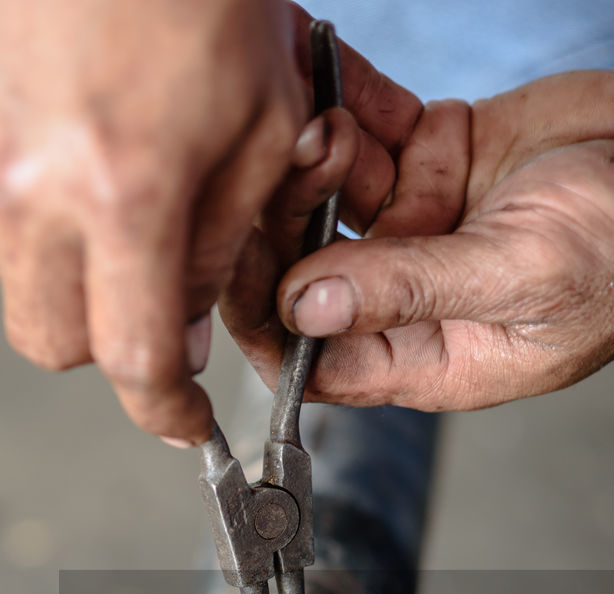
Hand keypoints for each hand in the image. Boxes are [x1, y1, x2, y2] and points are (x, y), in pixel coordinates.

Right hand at [0, 0, 315, 443]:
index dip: (162, 411)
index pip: (131, 356)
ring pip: (25, 289)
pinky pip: (5, 228)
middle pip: (56, 347)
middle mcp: (35, 189)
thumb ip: (220, 248)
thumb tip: (181, 335)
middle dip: (110, 352)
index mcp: (124, 190)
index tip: (185, 426)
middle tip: (161, 313)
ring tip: (134, 213)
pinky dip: (51, 233)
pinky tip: (93, 172)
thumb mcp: (261, 127)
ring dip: (80, 286)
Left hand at [222, 69, 613, 410]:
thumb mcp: (522, 272)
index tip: (234, 269)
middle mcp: (409, 295)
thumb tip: (306, 307)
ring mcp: (417, 227)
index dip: (266, 321)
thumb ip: (413, 291)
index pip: (315, 358)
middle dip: (284, 224)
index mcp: (425, 354)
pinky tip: (326, 70)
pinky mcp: (433, 161)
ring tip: (327, 122)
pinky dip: (348, 101)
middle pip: (307, 272)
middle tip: (281, 170)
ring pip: (329, 197)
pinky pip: (369, 132)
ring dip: (316, 156)